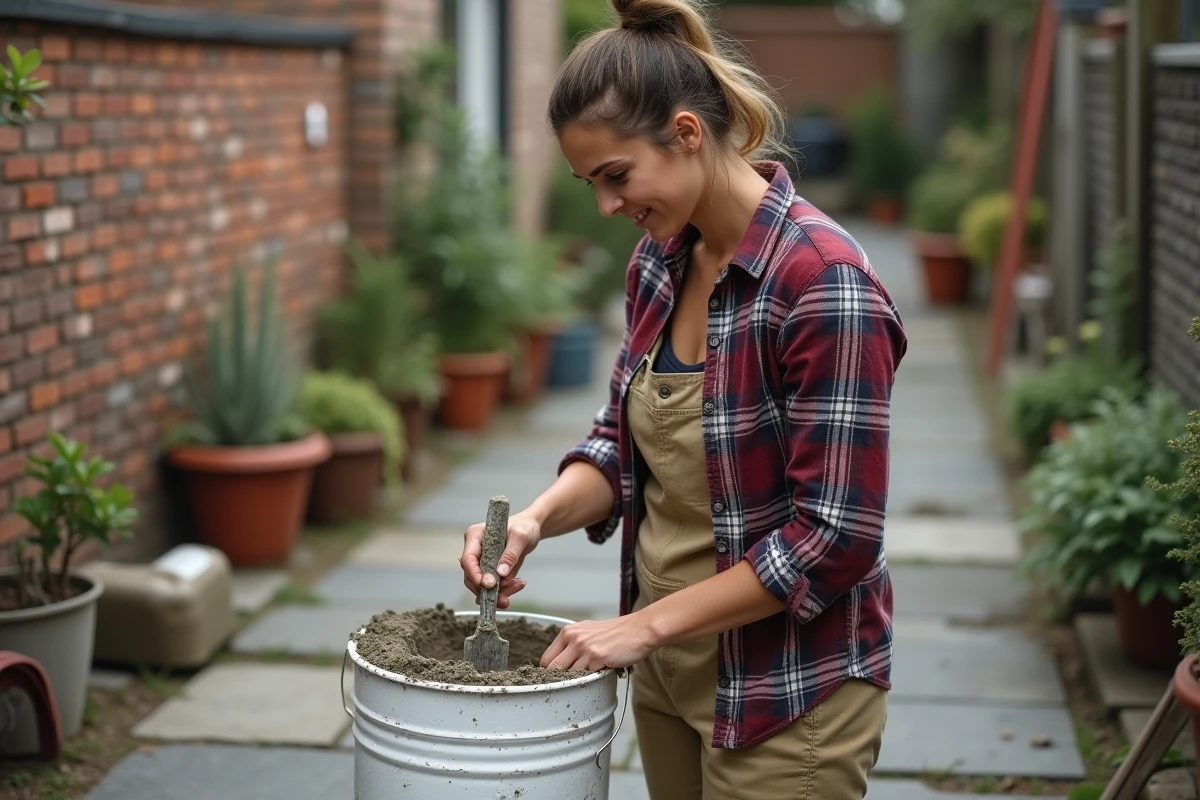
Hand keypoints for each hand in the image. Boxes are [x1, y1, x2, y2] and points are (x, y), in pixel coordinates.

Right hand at [460, 510, 540, 609]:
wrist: (531, 529)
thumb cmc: (524, 526)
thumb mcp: (521, 536)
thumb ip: (510, 554)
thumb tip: (500, 573)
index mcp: (475, 536)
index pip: (468, 559)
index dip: (475, 575)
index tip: (489, 585)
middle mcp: (475, 550)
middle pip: (471, 577)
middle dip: (488, 589)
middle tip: (506, 596)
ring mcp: (481, 562)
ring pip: (481, 586)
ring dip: (498, 593)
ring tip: (518, 586)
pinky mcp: (490, 571)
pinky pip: (492, 587)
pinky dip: (504, 591)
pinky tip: (518, 584)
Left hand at [540, 613, 657, 670]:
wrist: (639, 630)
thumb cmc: (616, 633)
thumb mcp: (588, 632)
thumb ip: (573, 645)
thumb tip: (560, 665)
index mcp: (568, 632)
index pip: (546, 659)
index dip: (550, 672)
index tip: (556, 679)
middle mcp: (574, 638)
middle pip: (553, 669)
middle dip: (560, 679)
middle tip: (571, 683)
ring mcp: (584, 648)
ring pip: (569, 675)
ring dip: (578, 680)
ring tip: (591, 676)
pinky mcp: (597, 657)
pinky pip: (587, 676)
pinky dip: (592, 679)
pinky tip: (601, 672)